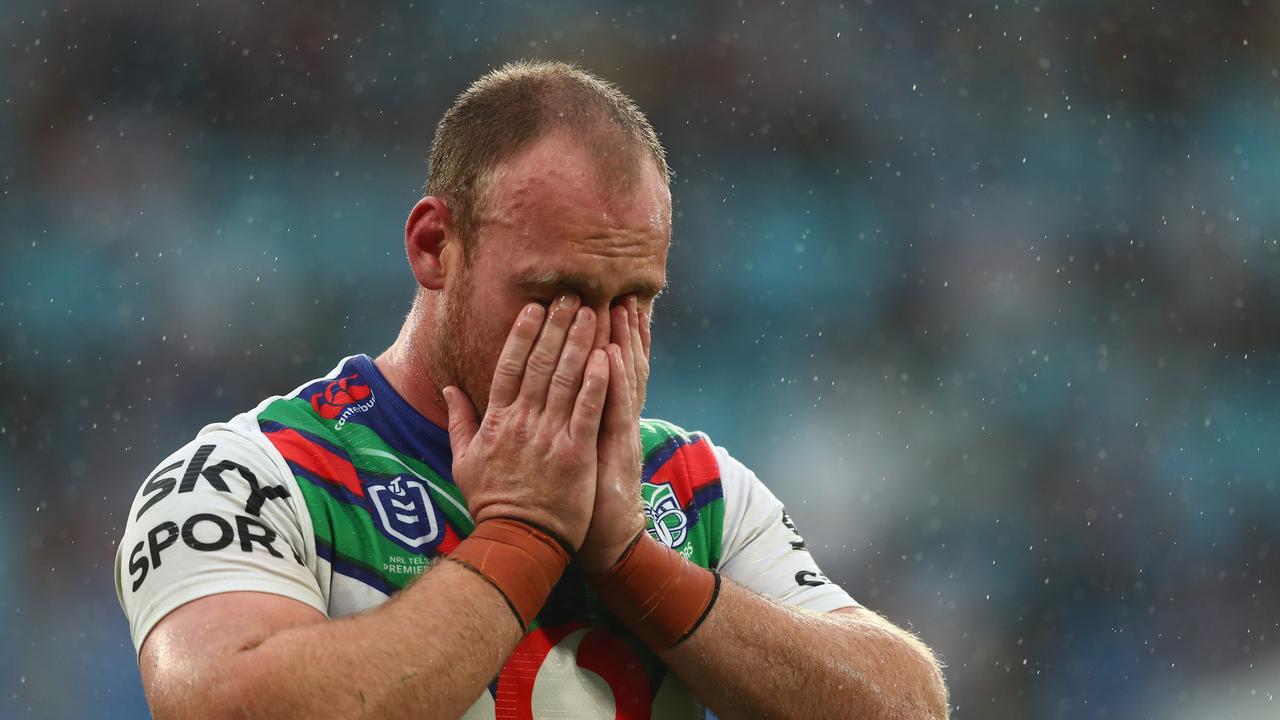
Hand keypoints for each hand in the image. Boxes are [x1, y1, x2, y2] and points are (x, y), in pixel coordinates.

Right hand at [443, 295, 609, 550]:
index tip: (534, 308)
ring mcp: (549, 436)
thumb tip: (449, 389)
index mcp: (497, 421)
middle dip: (556, 326)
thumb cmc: (493, 502)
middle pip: (540, 363)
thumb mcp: (464, 461)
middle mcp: (522, 422)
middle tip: (570, 295)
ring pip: (566, 378)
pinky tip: (607, 355)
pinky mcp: (575, 452)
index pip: (509, 367)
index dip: (523, 334)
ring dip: (579, 342)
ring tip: (592, 312)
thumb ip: (459, 422)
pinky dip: (597, 381)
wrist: (518, 539)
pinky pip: (588, 409)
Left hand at [578, 296, 650, 571]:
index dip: (595, 338)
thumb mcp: (565, 460)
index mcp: (591, 419)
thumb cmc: (576, 504)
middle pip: (613, 364)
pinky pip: (615, 410)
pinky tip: (614, 354)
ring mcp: (615, 432)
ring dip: (620, 341)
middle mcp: (608, 420)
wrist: (605, 542)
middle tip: (613, 290)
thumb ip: (556, 428)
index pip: (595, 370)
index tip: (590, 303)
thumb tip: (529, 405)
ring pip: (619, 379)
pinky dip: (615, 382)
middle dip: (612, 327)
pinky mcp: (616, 450)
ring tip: (620, 306)